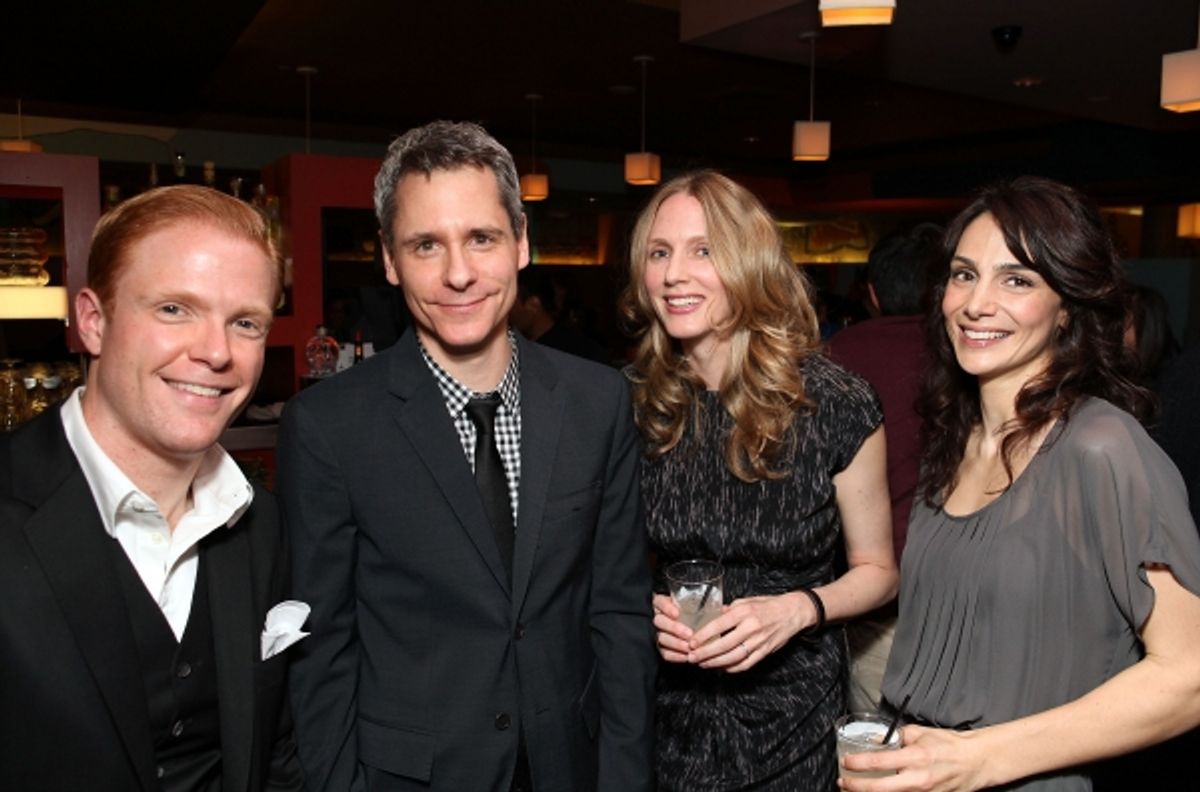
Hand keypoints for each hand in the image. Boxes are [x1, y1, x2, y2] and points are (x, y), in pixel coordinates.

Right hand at [652, 593, 693, 662]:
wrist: (688, 624)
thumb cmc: (690, 611)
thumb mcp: (691, 604)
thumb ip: (696, 604)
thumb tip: (715, 606)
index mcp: (662, 603)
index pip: (660, 602)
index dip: (667, 608)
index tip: (677, 613)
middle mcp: (658, 617)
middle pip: (660, 622)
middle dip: (674, 628)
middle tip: (689, 634)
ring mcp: (657, 633)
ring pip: (661, 638)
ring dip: (676, 644)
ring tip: (689, 647)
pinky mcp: (660, 647)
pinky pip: (664, 652)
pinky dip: (675, 656)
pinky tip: (686, 656)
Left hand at [687, 591, 815, 672]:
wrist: (792, 612)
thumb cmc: (766, 605)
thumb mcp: (746, 601)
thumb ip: (728, 611)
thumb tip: (709, 617)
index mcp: (744, 612)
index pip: (719, 625)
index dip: (703, 636)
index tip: (691, 642)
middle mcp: (751, 627)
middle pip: (724, 644)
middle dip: (706, 653)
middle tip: (692, 658)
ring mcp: (759, 641)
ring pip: (734, 657)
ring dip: (716, 663)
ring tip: (703, 665)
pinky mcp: (765, 652)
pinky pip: (746, 664)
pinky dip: (732, 668)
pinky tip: (721, 668)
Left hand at [838, 725, 990, 791]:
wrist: (975, 762)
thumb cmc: (948, 744)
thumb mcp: (920, 732)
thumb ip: (896, 736)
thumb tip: (875, 741)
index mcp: (916, 757)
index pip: (879, 762)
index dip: (857, 763)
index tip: (845, 762)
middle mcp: (918, 779)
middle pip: (879, 789)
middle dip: (855, 786)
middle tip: (842, 781)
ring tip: (852, 790)